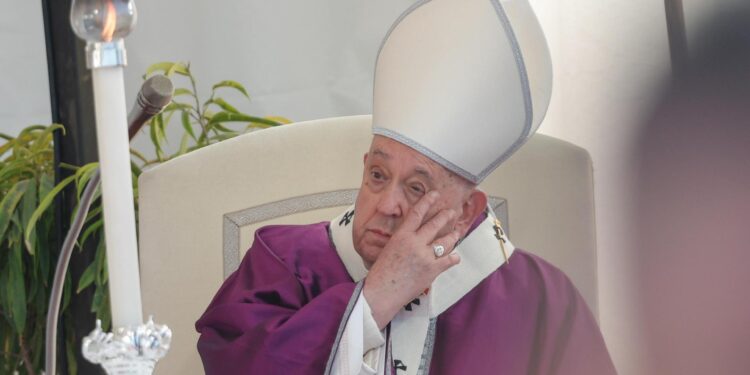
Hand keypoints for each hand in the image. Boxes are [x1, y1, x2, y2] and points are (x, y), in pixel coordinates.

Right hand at [362, 191, 461, 328]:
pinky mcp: (432, 270)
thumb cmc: (381, 274)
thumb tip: (412, 238)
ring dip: (453, 235)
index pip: (417, 213)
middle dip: (445, 216)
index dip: (427, 202)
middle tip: (451, 212)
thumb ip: (402, 241)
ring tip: (457, 231)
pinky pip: (449, 260)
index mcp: (401, 236)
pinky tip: (456, 255)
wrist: (381, 293)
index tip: (434, 195)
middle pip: (434, 224)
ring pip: (445, 241)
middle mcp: (415, 243)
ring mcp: (425, 256)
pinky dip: (454, 257)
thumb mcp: (388, 250)